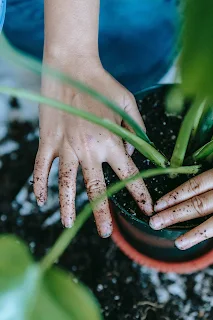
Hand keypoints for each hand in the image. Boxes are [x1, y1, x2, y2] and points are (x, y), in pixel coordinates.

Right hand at [33, 56, 152, 237]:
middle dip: (102, 213)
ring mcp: (65, 147)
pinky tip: (41, 200)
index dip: (140, 194)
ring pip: (66, 184)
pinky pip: (41, 168)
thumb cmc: (102, 85)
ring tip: (68, 224)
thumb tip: (136, 154)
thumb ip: (137, 130)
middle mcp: (89, 149)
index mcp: (111, 141)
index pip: (129, 175)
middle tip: (104, 233)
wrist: (70, 68)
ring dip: (67, 206)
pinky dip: (39, 185)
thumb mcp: (128, 104)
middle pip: (97, 188)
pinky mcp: (47, 141)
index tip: (146, 210)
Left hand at [149, 170, 212, 249]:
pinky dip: (206, 235)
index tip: (157, 205)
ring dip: (195, 234)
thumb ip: (205, 176)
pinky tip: (196, 243)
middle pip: (199, 204)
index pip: (195, 185)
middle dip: (175, 215)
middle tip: (154, 223)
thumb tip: (190, 181)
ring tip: (179, 244)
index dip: (175, 195)